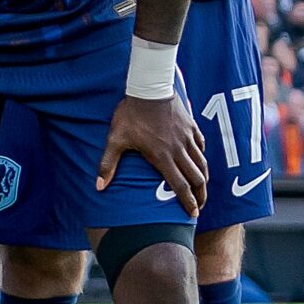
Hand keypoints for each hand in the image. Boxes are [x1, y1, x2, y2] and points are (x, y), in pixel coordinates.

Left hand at [100, 93, 207, 213]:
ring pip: (202, 163)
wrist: (149, 88)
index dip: (187, 202)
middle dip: (200, 195)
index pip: (179, 185)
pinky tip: (200, 160)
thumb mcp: (115, 140)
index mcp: (163, 157)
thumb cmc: (130, 115)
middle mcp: (180, 150)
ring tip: (202, 188)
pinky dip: (202, 156)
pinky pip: (201, 146)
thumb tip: (98, 186)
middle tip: (200, 206)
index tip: (192, 214)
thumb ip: (108, 164)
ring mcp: (188, 138)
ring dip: (204, 178)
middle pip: (196, 178)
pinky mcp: (191, 127)